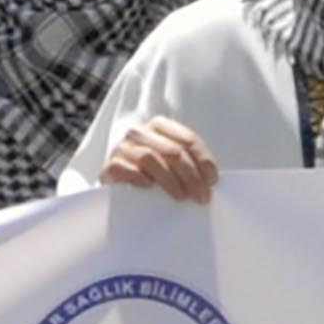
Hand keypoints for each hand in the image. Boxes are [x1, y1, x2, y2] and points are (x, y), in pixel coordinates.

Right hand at [100, 116, 218, 202]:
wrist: (118, 189)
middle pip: (173, 152)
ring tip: (181, 197)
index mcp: (160, 126)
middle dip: (192, 176)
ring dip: (170, 180)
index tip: (213, 181)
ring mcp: (123, 148)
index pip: (188, 140)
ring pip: (151, 159)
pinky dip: (139, 177)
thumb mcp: (172, 164)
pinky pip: (124, 168)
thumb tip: (210, 180)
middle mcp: (140, 132)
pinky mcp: (109, 166)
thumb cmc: (152, 176)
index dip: (204, 161)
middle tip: (202, 197)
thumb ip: (188, 164)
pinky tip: (150, 187)